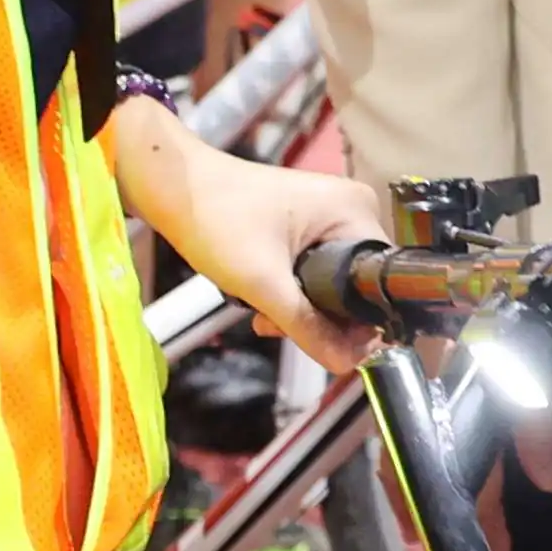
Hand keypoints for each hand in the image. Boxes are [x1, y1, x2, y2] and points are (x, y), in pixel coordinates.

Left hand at [103, 97, 388, 369]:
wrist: (172, 186)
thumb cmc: (215, 218)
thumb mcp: (264, 284)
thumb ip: (308, 328)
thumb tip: (347, 364)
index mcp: (355, 209)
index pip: (380, 281)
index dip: (358, 321)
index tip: (328, 344)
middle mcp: (350, 207)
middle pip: (355, 285)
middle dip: (319, 317)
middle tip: (279, 327)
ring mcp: (326, 214)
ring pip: (331, 283)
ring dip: (299, 309)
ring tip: (263, 316)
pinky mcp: (304, 223)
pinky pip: (313, 270)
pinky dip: (289, 292)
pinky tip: (261, 302)